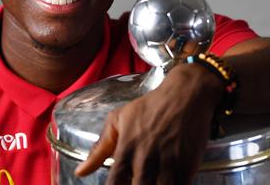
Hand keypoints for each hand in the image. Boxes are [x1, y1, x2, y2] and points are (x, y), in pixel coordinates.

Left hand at [74, 63, 222, 184]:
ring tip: (152, 181)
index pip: (114, 184)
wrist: (186, 94)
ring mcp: (168, 164)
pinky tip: (167, 181)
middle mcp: (145, 159)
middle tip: (136, 181)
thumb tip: (81, 172)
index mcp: (126, 149)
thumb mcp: (119, 119)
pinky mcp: (188, 166)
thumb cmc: (150, 106)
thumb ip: (100, 148)